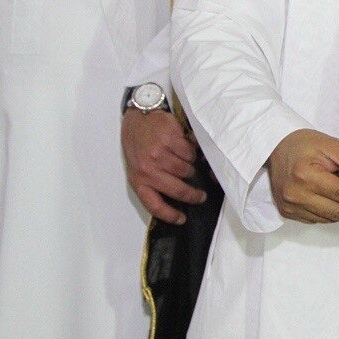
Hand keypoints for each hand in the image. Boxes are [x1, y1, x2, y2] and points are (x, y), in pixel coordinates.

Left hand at [122, 108, 206, 224]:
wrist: (138, 119)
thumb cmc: (139, 145)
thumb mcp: (138, 168)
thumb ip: (152, 182)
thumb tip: (176, 197)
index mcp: (138, 180)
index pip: (155, 205)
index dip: (170, 215)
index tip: (182, 219)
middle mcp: (148, 169)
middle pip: (177, 190)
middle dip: (193, 195)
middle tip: (200, 196)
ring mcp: (159, 154)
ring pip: (186, 170)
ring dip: (190, 168)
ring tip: (186, 163)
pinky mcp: (170, 139)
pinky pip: (190, 152)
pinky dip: (191, 152)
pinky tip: (184, 148)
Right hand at [267, 129, 338, 224]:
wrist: (275, 147)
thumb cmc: (303, 144)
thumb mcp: (331, 145)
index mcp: (307, 175)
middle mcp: (296, 194)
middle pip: (334, 212)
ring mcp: (290, 205)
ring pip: (325, 218)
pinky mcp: (287, 212)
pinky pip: (315, 219)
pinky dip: (328, 215)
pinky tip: (336, 205)